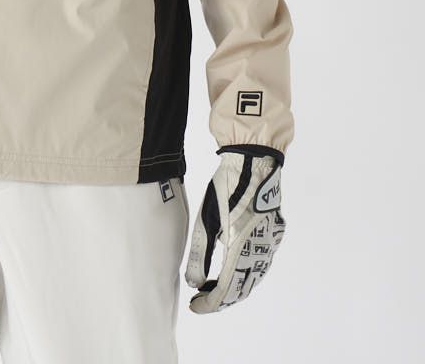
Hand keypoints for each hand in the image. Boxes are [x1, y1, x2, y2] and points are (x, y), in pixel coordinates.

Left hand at [184, 147, 285, 313]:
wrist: (255, 161)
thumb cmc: (227, 186)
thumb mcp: (206, 217)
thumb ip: (200, 251)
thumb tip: (193, 281)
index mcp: (242, 244)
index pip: (226, 287)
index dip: (210, 303)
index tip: (195, 307)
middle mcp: (262, 247)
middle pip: (243, 287)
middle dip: (221, 298)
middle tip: (201, 301)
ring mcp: (272, 241)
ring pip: (254, 277)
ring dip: (234, 287)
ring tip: (211, 289)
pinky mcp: (275, 234)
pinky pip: (261, 262)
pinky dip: (246, 273)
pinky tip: (231, 271)